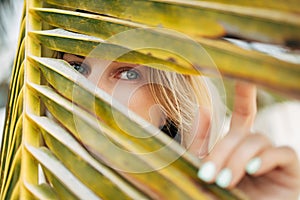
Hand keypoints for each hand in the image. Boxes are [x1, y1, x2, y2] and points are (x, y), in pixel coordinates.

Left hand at [190, 82, 299, 199]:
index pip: (243, 115)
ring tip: (225, 181)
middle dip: (222, 150)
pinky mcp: (292, 170)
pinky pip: (283, 152)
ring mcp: (275, 159)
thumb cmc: (221, 197)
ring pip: (257, 140)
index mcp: (238, 148)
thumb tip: (204, 110)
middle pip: (241, 132)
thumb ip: (200, 143)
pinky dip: (265, 158)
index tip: (244, 75)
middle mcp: (257, 150)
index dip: (245, 94)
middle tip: (208, 175)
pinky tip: (253, 169)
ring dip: (237, 159)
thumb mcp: (204, 171)